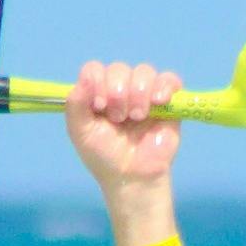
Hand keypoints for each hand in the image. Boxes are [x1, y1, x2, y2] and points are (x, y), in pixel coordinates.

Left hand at [65, 60, 181, 197]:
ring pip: (144, 72)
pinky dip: (164, 86)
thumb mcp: (80, 132)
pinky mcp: (168, 102)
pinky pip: (169, 80)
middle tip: (118, 118)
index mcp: (98, 93)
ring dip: (139, 92)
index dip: (97, 80)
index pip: (95, 69)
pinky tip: (158, 102)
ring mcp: (145, 94)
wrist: (132, 177)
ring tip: (137, 116)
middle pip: (119, 69)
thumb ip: (75, 103)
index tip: (99, 104)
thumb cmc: (105, 156)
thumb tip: (86, 76)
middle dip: (118, 91)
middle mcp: (121, 89)